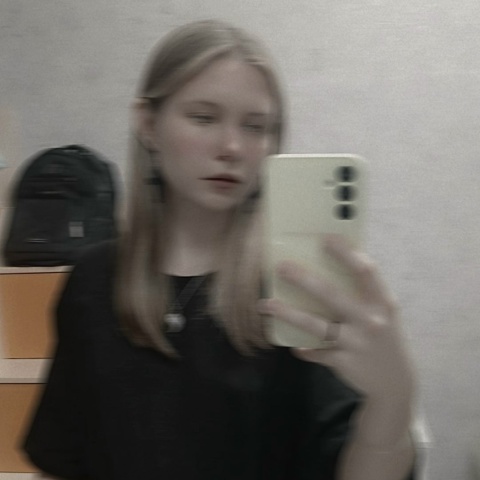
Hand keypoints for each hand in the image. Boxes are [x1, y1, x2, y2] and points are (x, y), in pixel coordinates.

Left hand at [259, 235, 414, 403]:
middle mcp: (370, 321)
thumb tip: (328, 266)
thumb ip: (363, 293)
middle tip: (281, 267)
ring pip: (315, 325)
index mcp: (382, 302)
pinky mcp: (343, 363)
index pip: (365, 272)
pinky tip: (294, 345)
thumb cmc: (382, 336)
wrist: (395, 382)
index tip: (325, 238)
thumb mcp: (382, 312)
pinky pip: (316, 352)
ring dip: (288, 313)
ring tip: (265, 304)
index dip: (346, 253)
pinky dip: (304, 349)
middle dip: (304, 279)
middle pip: (332, 295)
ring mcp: (356, 344)